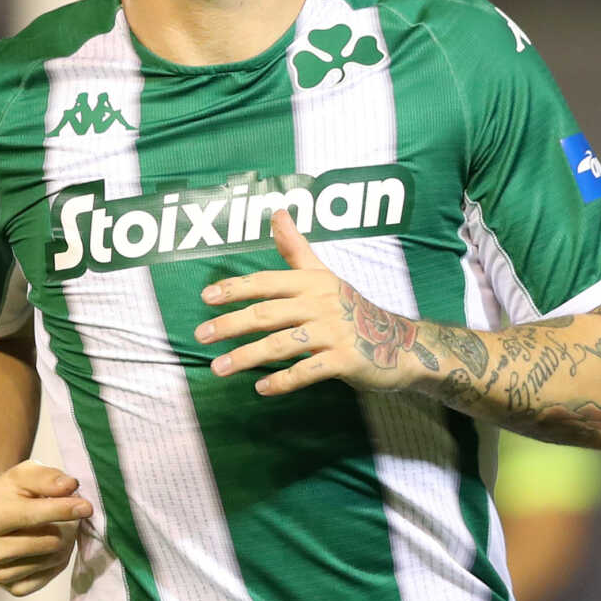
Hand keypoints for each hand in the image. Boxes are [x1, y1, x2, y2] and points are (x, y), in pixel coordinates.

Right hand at [0, 461, 91, 596]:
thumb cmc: (6, 496)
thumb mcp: (22, 476)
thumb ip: (46, 477)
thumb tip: (70, 486)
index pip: (33, 516)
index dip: (64, 510)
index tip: (87, 506)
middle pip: (50, 542)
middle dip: (67, 526)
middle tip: (67, 516)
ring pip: (54, 559)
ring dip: (65, 542)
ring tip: (56, 528)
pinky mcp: (13, 589)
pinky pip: (50, 575)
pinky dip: (57, 559)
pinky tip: (48, 546)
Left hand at [195, 208, 431, 396]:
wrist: (399, 343)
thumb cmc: (351, 309)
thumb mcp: (324, 275)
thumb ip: (296, 249)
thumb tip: (277, 212)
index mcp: (313, 281)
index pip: (267, 282)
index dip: (236, 288)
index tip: (206, 297)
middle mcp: (321, 303)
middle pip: (267, 313)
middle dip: (231, 324)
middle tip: (201, 335)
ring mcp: (334, 332)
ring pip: (281, 344)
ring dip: (246, 356)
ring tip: (218, 367)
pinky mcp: (344, 359)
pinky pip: (307, 370)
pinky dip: (283, 380)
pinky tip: (260, 387)